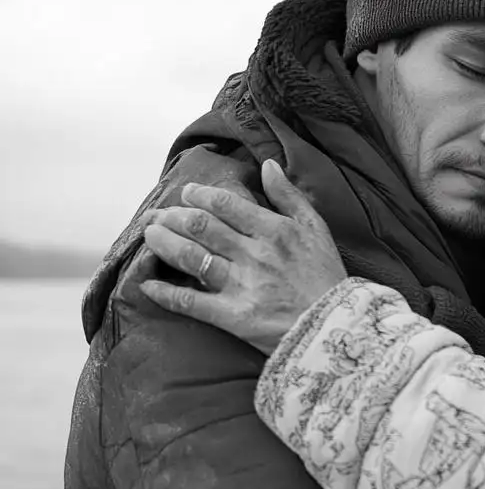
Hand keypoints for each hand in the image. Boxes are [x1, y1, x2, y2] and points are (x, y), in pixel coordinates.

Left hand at [139, 161, 348, 353]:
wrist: (332, 324)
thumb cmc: (324, 273)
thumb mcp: (316, 226)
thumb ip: (289, 195)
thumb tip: (267, 165)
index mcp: (274, 229)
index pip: (227, 204)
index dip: (200, 195)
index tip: (186, 192)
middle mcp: (254, 253)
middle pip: (202, 228)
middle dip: (172, 217)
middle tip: (156, 214)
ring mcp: (241, 285)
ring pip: (191, 258)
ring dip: (164, 244)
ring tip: (149, 236)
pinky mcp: (232, 316)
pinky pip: (190, 302)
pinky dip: (165, 293)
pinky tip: (147, 284)